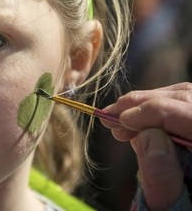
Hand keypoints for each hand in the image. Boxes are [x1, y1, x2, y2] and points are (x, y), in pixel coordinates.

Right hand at [101, 82, 191, 209]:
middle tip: (112, 115)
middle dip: (144, 104)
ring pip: (182, 97)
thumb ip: (162, 177)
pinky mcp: (191, 124)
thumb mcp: (174, 206)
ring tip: (118, 120)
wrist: (188, 209)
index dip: (155, 112)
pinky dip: (151, 109)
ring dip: (144, 104)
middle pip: (186, 99)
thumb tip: (147, 136)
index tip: (122, 120)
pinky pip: (179, 104)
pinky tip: (132, 123)